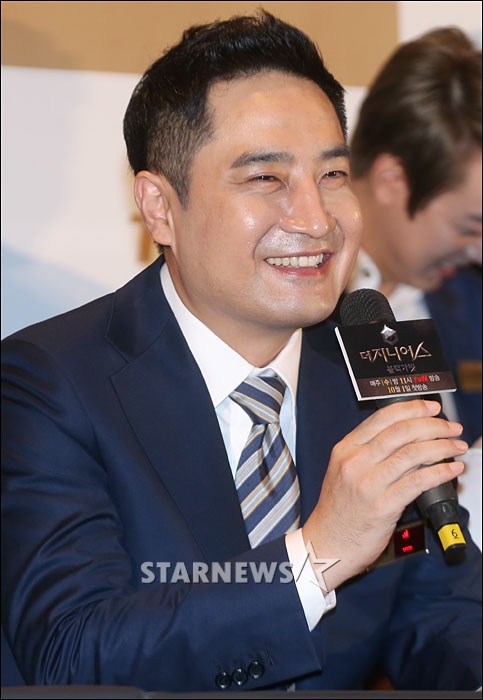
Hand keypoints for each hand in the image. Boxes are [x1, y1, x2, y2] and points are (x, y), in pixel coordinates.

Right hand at [302, 399, 466, 589]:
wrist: (326, 544)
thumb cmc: (338, 511)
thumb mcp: (343, 471)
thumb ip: (368, 452)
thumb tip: (408, 437)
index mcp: (345, 449)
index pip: (383, 418)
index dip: (413, 409)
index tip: (432, 409)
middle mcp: (355, 462)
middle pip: (402, 431)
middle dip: (434, 426)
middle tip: (452, 428)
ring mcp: (368, 484)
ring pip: (413, 454)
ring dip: (442, 447)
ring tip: (456, 447)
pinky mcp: (382, 507)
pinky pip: (418, 482)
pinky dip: (440, 472)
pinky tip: (451, 470)